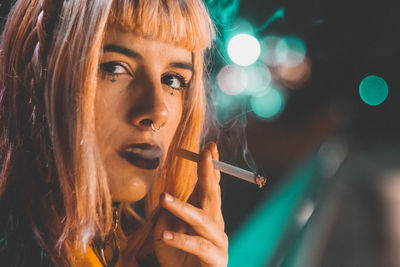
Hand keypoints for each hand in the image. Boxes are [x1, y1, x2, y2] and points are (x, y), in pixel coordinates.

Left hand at [154, 142, 227, 266]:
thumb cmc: (177, 258)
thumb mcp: (165, 232)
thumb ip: (166, 215)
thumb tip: (166, 196)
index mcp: (205, 214)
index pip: (209, 186)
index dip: (210, 166)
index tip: (209, 146)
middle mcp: (215, 223)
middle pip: (212, 194)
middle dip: (209, 172)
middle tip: (205, 153)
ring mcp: (218, 240)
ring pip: (202, 219)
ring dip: (183, 207)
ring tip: (164, 199)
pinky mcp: (216, 258)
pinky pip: (198, 246)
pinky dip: (182, 240)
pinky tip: (166, 236)